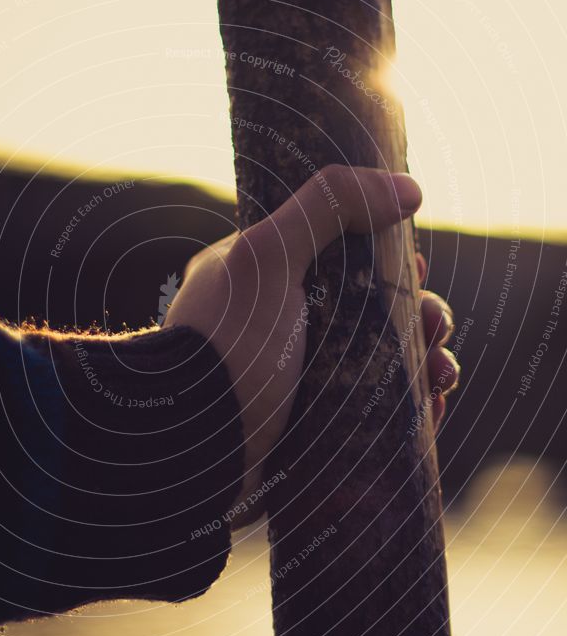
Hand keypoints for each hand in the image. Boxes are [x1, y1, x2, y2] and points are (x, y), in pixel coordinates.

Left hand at [164, 165, 459, 514]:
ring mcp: (294, 377)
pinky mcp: (308, 427)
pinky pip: (371, 412)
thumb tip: (408, 189)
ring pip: (377, 361)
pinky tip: (433, 410)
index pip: (341, 255)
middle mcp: (279, 324)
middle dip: (416, 314)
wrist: (191, 446)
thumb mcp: (269, 257)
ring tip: (444, 376)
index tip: (416, 268)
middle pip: (368, 310)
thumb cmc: (228, 346)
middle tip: (436, 328)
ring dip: (423, 363)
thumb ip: (328, 205)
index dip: (387, 258)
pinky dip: (407, 408)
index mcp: (265, 277)